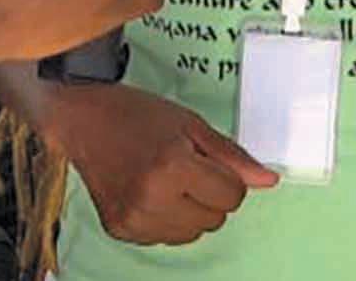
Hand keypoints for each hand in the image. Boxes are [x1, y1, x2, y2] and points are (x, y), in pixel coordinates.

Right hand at [53, 83, 278, 245]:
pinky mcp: (119, 230)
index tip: (213, 162)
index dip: (230, 178)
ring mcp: (132, 219)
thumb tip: (269, 181)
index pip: (232, 196)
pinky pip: (164, 239)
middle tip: (192, 168)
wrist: (86, 122)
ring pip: (192, 234)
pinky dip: (168, 220)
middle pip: (215, 220)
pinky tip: (155, 193)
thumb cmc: (141, 116)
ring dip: (193, 212)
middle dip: (213, 195)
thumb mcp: (195, 125)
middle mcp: (151, 199)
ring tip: (173, 180)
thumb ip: (233, 157)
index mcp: (174, 167)